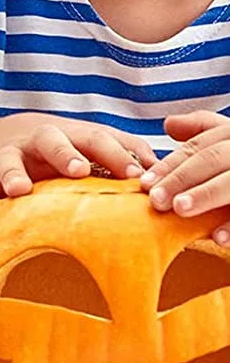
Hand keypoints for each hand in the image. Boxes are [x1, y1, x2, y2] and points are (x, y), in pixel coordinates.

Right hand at [0, 115, 155, 225]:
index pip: (95, 138)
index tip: (137, 176)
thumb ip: (124, 153)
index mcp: (69, 135)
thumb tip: (163, 169)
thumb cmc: (58, 150)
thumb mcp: (88, 145)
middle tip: (78, 169)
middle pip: (50, 139)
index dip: (115, 155)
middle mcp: (37, 142)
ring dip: (12, 174)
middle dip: (64, 153)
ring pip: (7, 162)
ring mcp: (6, 157)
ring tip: (18, 190)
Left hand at [141, 112, 229, 240]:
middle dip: (182, 179)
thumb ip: (204, 129)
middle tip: (156, 200)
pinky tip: (217, 237)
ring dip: (207, 196)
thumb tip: (169, 124)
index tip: (144, 184)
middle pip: (214, 160)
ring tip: (180, 210)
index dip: (170, 165)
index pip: (199, 148)